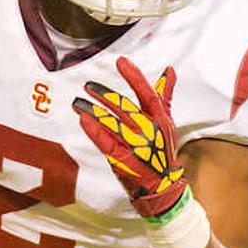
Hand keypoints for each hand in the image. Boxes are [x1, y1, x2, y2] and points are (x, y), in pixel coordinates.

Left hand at [73, 57, 185, 219]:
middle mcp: (149, 131)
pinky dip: (93, 128)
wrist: (162, 186)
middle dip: (104, 94)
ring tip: (78, 102)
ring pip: (111, 122)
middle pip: (124, 107)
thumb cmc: (163, 150)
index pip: (147, 93)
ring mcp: (135, 146)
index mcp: (160, 119)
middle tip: (89, 85)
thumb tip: (169, 70)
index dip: (134, 76)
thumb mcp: (167, 122)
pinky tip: (83, 118)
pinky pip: (104, 141)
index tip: (121, 61)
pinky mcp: (122, 159)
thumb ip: (165, 95)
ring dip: (92, 110)